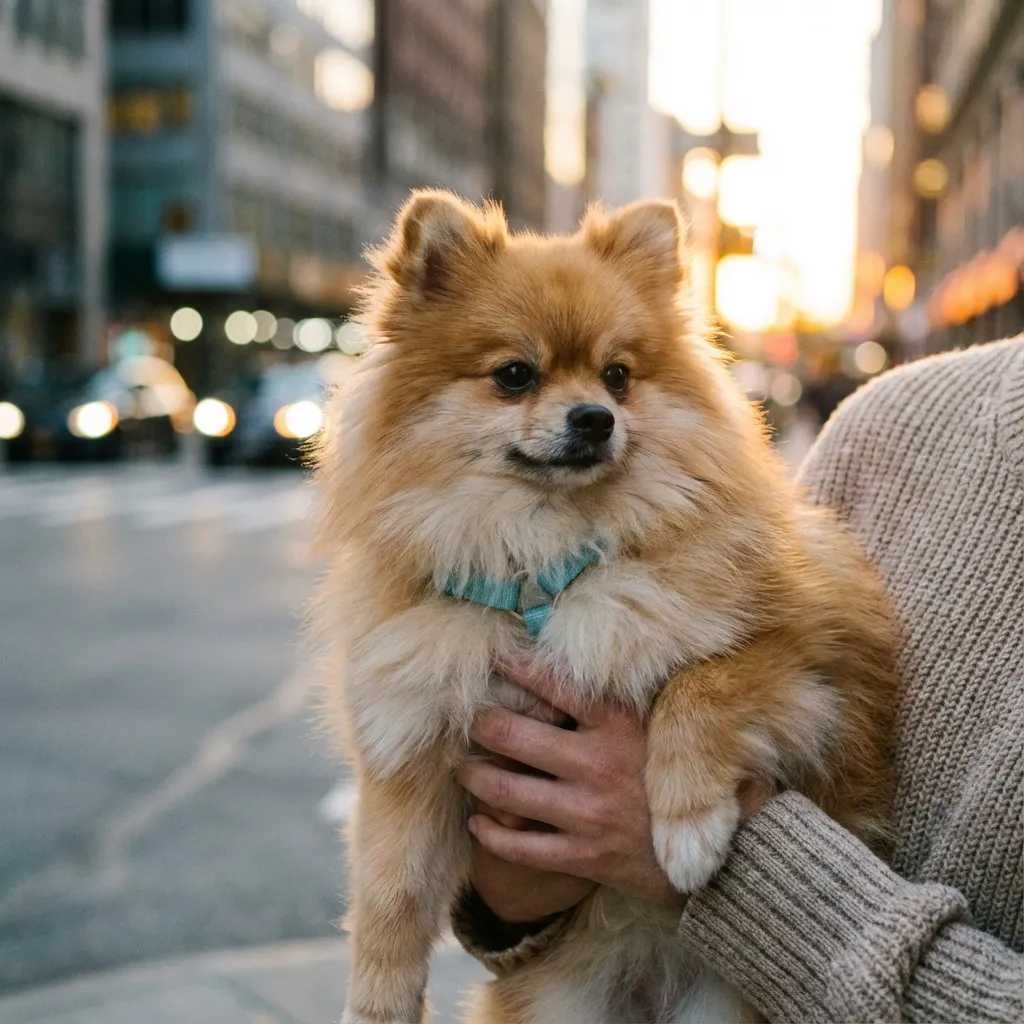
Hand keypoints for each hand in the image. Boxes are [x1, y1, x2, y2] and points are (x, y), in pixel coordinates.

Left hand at [457, 660, 681, 918]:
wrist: (726, 857)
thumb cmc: (691, 779)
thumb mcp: (671, 727)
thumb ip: (633, 698)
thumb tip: (602, 654)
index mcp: (622, 726)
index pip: (556, 685)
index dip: (519, 667)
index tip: (496, 658)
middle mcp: (600, 764)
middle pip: (514, 736)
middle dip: (482, 725)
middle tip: (470, 720)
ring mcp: (589, 813)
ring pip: (507, 792)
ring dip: (475, 777)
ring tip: (463, 768)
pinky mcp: (585, 856)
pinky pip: (521, 847)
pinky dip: (491, 835)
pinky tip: (478, 823)